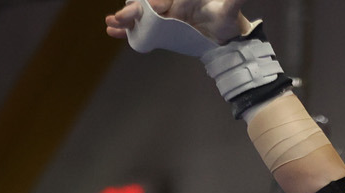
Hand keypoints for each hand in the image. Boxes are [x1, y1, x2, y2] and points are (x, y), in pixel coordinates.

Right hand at [106, 0, 249, 44]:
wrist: (226, 38)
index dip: (155, 4)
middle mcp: (171, 6)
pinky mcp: (162, 31)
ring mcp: (164, 19)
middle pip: (147, 8)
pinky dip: (128, 31)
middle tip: (120, 17)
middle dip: (133, 12)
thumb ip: (234, 0)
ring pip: (141, 17)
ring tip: (110, 24)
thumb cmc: (227, 20)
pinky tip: (113, 32)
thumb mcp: (229, 10)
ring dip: (125, 19)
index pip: (163, 0)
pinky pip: (143, 30)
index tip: (149, 8)